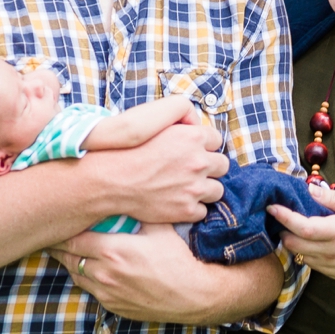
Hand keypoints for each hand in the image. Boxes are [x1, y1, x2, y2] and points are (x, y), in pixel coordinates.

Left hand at [52, 224, 282, 325]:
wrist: (193, 295)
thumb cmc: (178, 258)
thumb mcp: (160, 227)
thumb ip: (141, 209)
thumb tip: (129, 189)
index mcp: (113, 251)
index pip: (73, 239)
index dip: (61, 230)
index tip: (55, 220)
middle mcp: (104, 273)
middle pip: (68, 258)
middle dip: (59, 246)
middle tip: (51, 232)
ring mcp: (107, 292)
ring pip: (76, 275)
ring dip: (70, 262)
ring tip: (65, 249)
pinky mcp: (113, 306)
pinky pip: (90, 290)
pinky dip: (85, 277)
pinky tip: (88, 268)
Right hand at [90, 120, 227, 223]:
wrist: (112, 181)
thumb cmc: (129, 150)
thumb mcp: (155, 125)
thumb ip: (180, 123)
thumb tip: (195, 125)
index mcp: (193, 137)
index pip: (216, 140)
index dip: (205, 146)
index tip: (195, 151)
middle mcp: (198, 161)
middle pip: (222, 165)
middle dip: (210, 168)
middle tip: (193, 171)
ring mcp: (195, 187)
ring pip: (217, 190)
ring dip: (205, 190)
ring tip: (187, 189)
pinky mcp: (188, 209)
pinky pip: (202, 210)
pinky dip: (192, 209)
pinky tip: (177, 202)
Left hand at [268, 183, 334, 285]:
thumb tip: (310, 190)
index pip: (302, 226)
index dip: (284, 217)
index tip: (272, 207)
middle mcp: (333, 252)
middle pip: (295, 244)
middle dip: (283, 231)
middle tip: (281, 217)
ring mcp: (333, 266)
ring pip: (300, 256)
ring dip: (293, 242)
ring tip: (294, 228)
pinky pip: (312, 264)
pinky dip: (306, 252)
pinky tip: (312, 241)